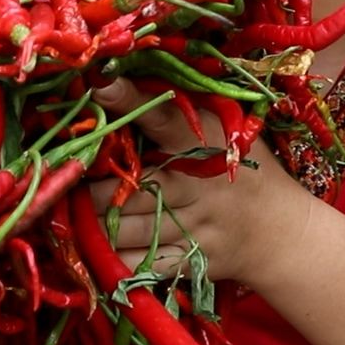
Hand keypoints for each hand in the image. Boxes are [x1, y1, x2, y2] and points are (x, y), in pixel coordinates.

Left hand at [85, 78, 304, 283]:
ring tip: (70, 210)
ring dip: (91, 220)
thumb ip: (179, 109)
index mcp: (206, 145)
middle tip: (64, 176)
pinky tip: (93, 245)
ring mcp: (192, 228)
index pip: (165, 120)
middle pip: (129, 187)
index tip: (100, 83)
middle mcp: (197, 188)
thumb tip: (119, 80)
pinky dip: (109, 258)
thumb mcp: (224, 129)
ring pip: (125, 227)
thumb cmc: (242, 168)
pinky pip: (137, 264)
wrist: (279, 231)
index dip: (130, 101)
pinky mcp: (189, 261)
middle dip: (91, 185)